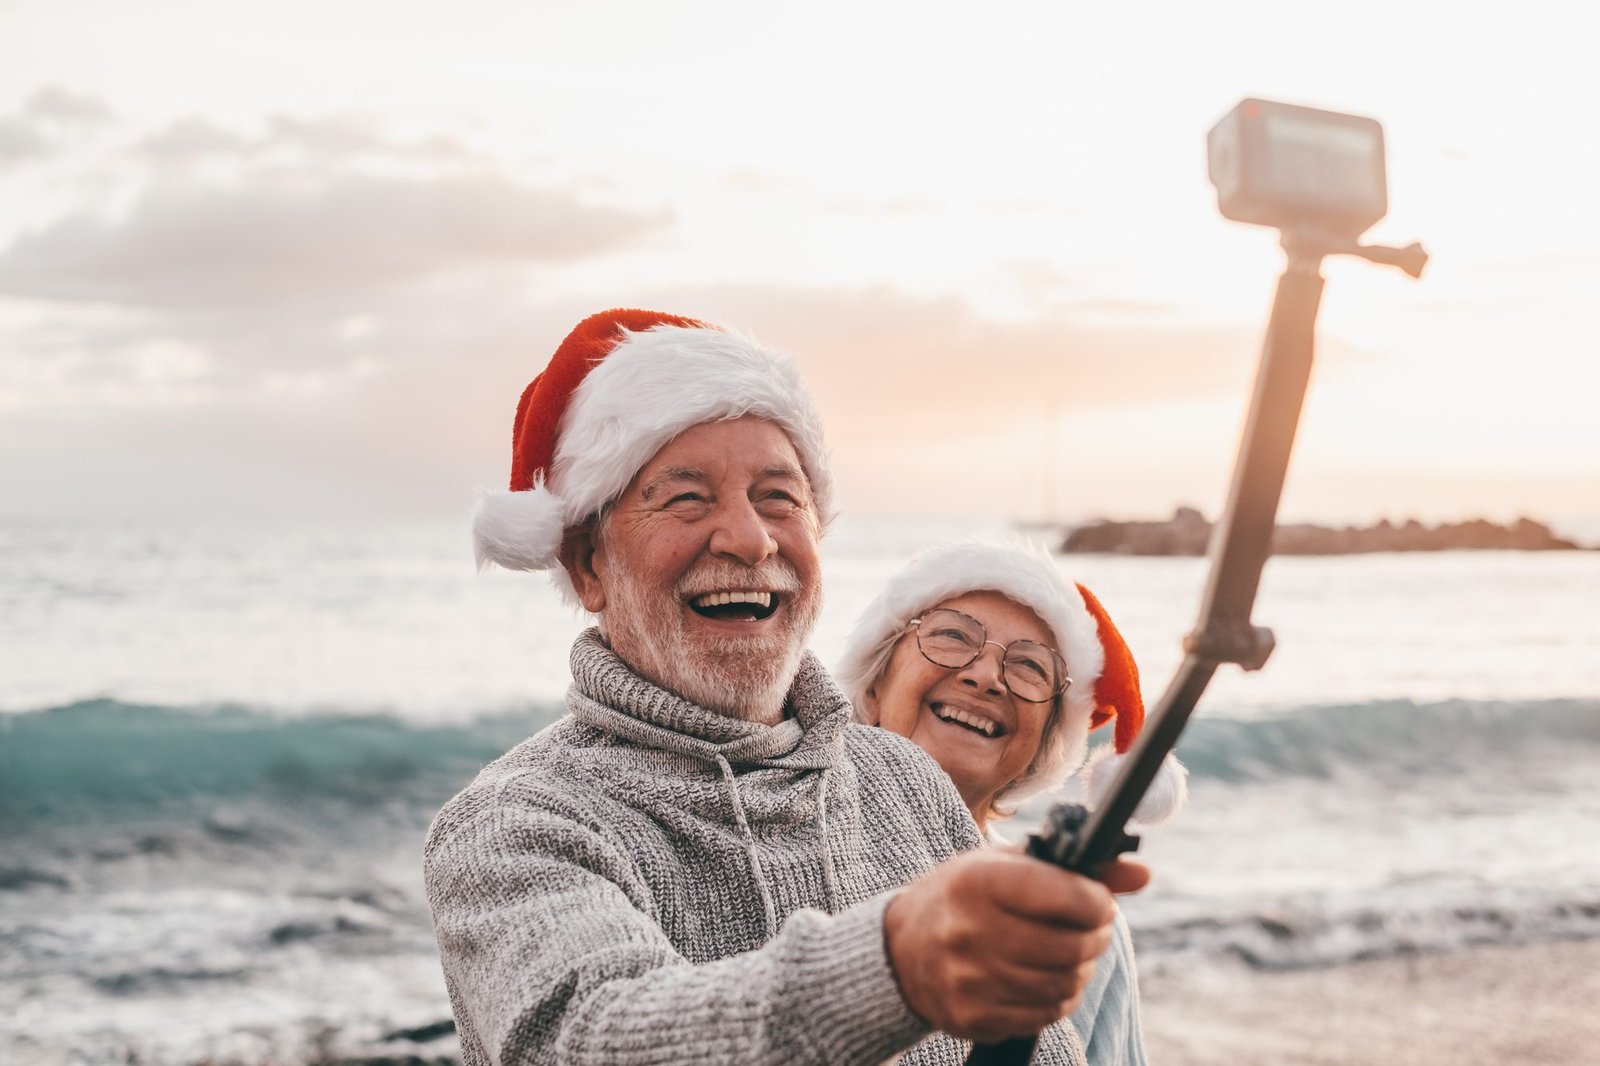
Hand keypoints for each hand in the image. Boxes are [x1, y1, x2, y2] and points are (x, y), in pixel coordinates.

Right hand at [883, 850, 1148, 1042]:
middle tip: (1090, 928)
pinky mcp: (972, 1016)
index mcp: (980, 881)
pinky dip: (1056, 998)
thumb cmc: (966, 896)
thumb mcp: (1008, 865)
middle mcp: (971, 930)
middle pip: (1072, 947)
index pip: (1067, 895)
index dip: (1097, 901)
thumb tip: (1143, 873)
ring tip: (1065, 953)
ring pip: (1063, 985)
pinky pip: (1044, 1015)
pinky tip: (1041, 978)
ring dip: (1078, 970)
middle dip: (1094, 937)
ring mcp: (970, 978)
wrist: (902, 947)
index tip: (1098, 901)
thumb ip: (1076, 868)